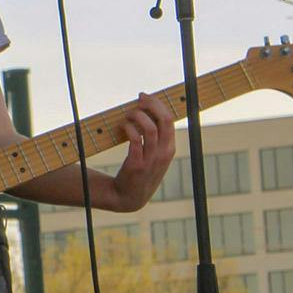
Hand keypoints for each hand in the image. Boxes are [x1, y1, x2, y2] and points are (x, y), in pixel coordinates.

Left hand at [106, 91, 176, 210]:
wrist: (129, 196)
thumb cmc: (140, 171)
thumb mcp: (154, 155)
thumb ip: (155, 138)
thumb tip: (146, 112)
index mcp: (169, 148)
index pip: (169, 120)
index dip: (157, 105)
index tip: (144, 96)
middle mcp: (164, 153)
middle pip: (164, 120)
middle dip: (151, 104)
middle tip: (138, 98)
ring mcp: (151, 159)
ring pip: (149, 128)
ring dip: (137, 116)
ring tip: (127, 114)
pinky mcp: (137, 164)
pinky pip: (135, 140)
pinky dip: (129, 129)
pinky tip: (123, 126)